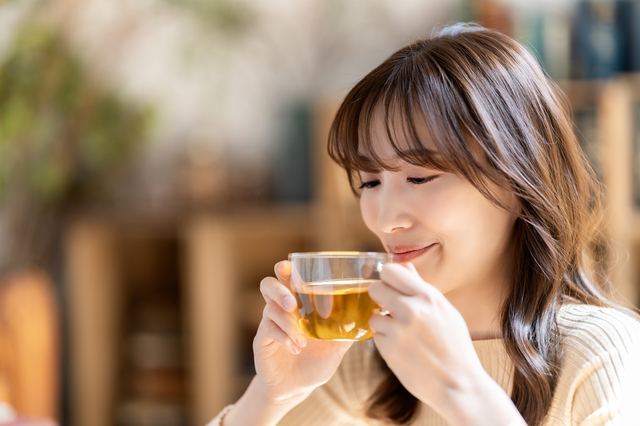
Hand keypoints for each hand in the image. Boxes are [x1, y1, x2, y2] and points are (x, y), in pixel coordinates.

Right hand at [253, 261, 352, 403]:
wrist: (295, 388)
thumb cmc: (315, 362)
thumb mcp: (335, 348)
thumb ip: (346, 332)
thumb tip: (368, 319)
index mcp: (297, 304)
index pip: (286, 278)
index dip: (285, 269)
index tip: (290, 267)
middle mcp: (281, 310)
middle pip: (268, 285)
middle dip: (279, 289)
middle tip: (292, 303)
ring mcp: (269, 324)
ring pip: (269, 309)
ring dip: (288, 323)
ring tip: (303, 339)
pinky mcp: (262, 340)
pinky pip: (268, 330)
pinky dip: (283, 337)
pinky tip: (296, 348)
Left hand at [367, 263, 486, 414]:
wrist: (458, 385)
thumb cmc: (455, 347)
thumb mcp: (445, 312)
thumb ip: (422, 289)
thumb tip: (405, 267)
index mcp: (428, 297)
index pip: (392, 270)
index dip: (388, 278)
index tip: (391, 286)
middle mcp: (412, 310)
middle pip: (375, 288)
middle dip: (379, 298)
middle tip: (389, 308)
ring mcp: (398, 330)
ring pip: (373, 315)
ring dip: (382, 324)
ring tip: (401, 334)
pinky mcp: (388, 350)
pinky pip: (376, 336)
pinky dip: (385, 342)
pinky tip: (402, 349)